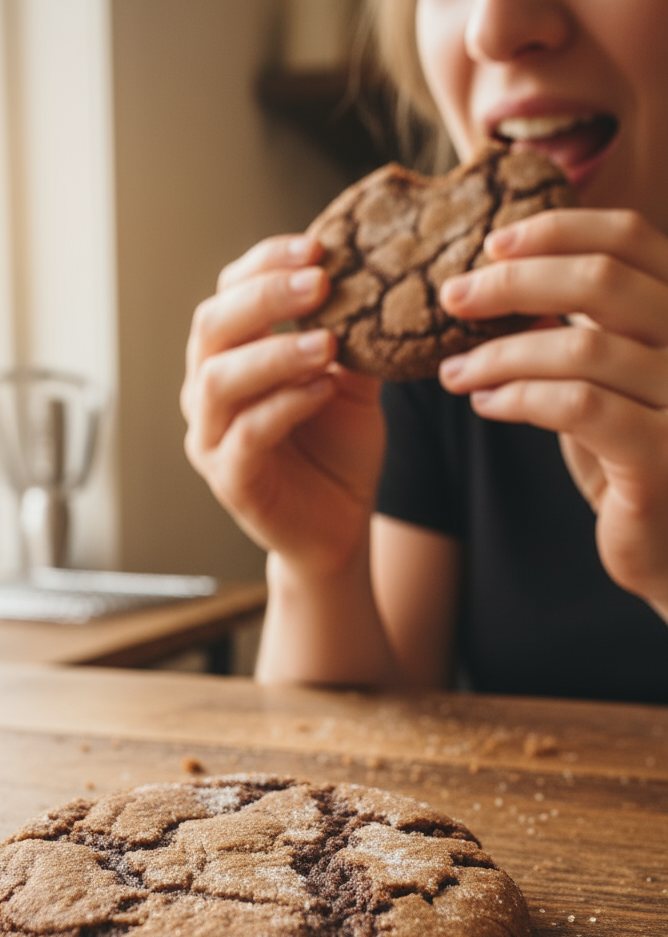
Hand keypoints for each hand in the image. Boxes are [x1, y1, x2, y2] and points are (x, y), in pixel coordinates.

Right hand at [181, 234, 383, 578]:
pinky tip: (325, 389)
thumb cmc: (337, 453)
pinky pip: (247, 433)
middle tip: (320, 282)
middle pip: (212, 325)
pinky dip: (285, 405)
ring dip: (274, 352)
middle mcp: (207, 392)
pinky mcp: (229, 480)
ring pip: (219, 379)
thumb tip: (380, 275)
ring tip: (327, 342)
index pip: (229, 293)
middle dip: (265, 296)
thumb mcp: (352, 383)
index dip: (266, 263)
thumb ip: (353, 337)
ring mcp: (211, 437)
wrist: (338, 528)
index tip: (318, 248)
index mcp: (230, 356)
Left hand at [438, 208, 667, 617]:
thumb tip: (502, 270)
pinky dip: (519, 398)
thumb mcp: (609, 373)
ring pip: (581, 348)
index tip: (491, 244)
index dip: (557, 229)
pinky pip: (577, 407)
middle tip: (452, 298)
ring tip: (454, 370)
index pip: (630, 238)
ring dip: (500, 354)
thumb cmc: (629, 450)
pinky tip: (484, 403)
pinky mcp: (661, 456)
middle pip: (602, 280)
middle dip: (513, 283)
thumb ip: (583, 322)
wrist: (666, 544)